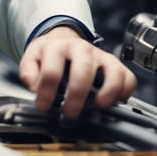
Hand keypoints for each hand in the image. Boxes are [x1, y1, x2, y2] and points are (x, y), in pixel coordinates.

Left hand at [19, 25, 136, 118]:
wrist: (64, 41)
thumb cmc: (48, 55)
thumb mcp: (32, 58)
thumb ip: (28, 71)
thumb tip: (32, 85)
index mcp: (57, 47)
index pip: (51, 71)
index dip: (46, 92)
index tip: (43, 107)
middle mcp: (81, 48)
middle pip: (83, 71)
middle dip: (76, 96)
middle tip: (69, 114)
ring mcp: (100, 55)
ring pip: (111, 72)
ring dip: (106, 94)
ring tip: (96, 107)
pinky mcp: (115, 64)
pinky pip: (128, 77)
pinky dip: (124, 92)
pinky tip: (112, 102)